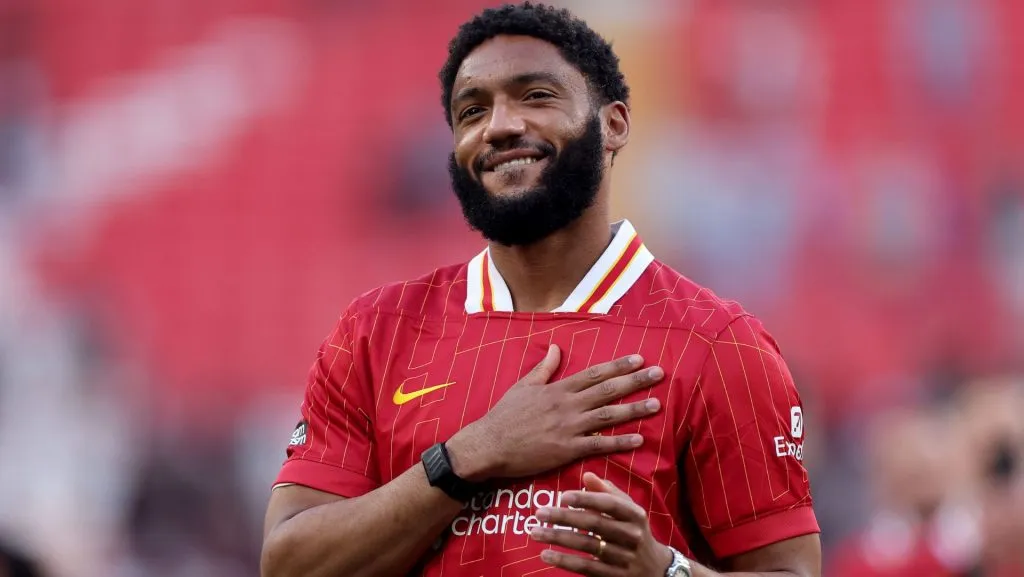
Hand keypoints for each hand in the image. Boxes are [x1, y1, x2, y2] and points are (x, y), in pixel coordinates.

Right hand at [447, 345, 662, 480]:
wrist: (490, 444)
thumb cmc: (505, 416)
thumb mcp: (523, 386)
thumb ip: (544, 368)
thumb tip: (555, 347)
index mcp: (559, 388)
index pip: (595, 374)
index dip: (619, 366)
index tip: (639, 359)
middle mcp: (568, 405)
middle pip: (608, 390)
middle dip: (636, 381)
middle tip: (660, 373)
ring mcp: (570, 427)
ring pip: (608, 415)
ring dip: (635, 409)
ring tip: (656, 404)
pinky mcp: (568, 450)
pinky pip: (599, 444)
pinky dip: (620, 441)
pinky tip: (638, 439)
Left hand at [529, 472, 673, 576]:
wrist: (655, 569)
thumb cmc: (635, 531)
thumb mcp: (629, 510)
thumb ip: (608, 492)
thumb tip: (587, 475)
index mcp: (635, 515)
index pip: (609, 504)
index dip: (586, 499)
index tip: (563, 496)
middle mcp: (631, 536)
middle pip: (594, 524)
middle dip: (565, 518)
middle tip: (540, 513)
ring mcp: (623, 558)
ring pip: (586, 546)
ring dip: (558, 539)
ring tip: (535, 532)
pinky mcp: (613, 576)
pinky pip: (586, 567)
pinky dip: (565, 561)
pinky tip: (546, 555)